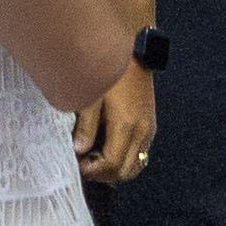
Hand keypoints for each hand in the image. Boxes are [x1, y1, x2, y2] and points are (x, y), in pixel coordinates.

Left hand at [73, 63, 157, 182]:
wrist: (135, 51)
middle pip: (125, 172)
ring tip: (95, 158)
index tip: (76, 164)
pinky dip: (125, 160)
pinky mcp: (149, 125)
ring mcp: (148, 129)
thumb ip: (86, 125)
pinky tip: (108, 148)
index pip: (112, 165)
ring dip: (115, 170)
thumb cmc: (112, 69)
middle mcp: (142, 132)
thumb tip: (79, 149)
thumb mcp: (91, 95)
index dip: (92, 170)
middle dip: (103, 174)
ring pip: (135, 166)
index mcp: (126, 125)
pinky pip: (140, 154)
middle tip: (83, 164)